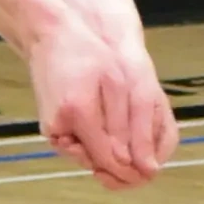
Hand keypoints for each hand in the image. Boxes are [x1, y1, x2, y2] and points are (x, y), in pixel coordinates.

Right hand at [26, 3, 177, 188]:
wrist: (52, 36)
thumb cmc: (89, 52)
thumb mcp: (116, 83)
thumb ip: (126, 125)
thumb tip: (138, 165)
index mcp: (78, 112)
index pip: (110, 158)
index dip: (134, 167)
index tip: (152, 167)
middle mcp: (59, 127)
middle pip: (99, 165)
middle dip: (124, 163)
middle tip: (143, 150)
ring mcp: (51, 130)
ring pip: (89, 160)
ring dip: (111, 154)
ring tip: (128, 132)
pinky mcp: (50, 129)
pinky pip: (79, 148)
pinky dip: (97, 145)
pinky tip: (109, 127)